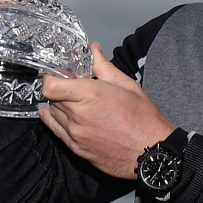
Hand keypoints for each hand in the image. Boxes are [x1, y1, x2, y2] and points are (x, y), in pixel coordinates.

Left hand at [39, 43, 175, 178]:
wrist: (150, 152)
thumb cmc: (144, 118)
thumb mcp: (128, 86)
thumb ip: (105, 67)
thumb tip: (94, 50)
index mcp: (92, 95)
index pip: (51, 86)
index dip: (52, 78)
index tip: (60, 75)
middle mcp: (79, 115)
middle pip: (51, 98)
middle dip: (58, 90)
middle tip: (71, 86)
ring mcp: (76, 134)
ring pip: (52, 115)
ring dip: (57, 106)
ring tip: (72, 102)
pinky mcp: (76, 149)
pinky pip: (56, 132)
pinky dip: (55, 122)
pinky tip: (59, 116)